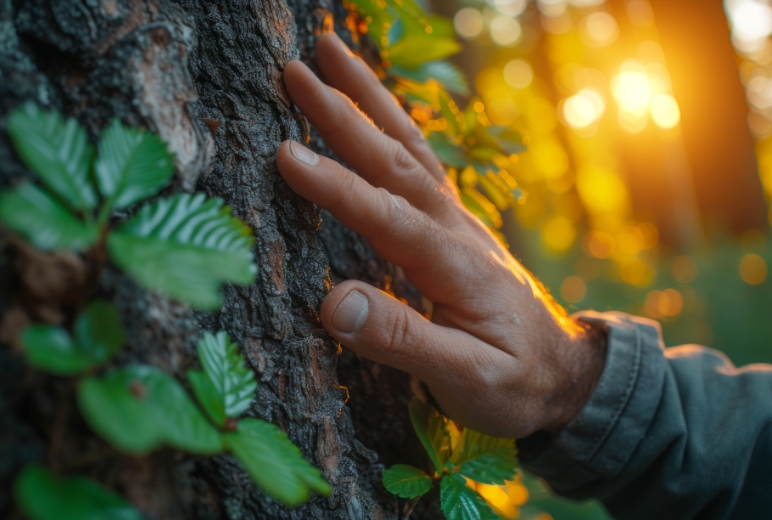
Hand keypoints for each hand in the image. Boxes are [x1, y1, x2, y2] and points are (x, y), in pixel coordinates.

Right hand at [276, 33, 606, 438]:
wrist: (563, 373)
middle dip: (344, 113)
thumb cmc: (515, 382)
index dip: (337, 186)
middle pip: (396, 161)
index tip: (286, 154)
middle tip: (295, 69)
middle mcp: (456, 230)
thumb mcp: (468, 378)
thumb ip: (403, 340)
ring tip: (330, 51)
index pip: (388, 216)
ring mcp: (458, 222)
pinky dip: (392, 125)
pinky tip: (373, 108)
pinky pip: (420, 164)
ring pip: (410, 148)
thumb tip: (333, 305)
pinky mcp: (455, 226)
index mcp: (456, 265)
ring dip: (369, 98)